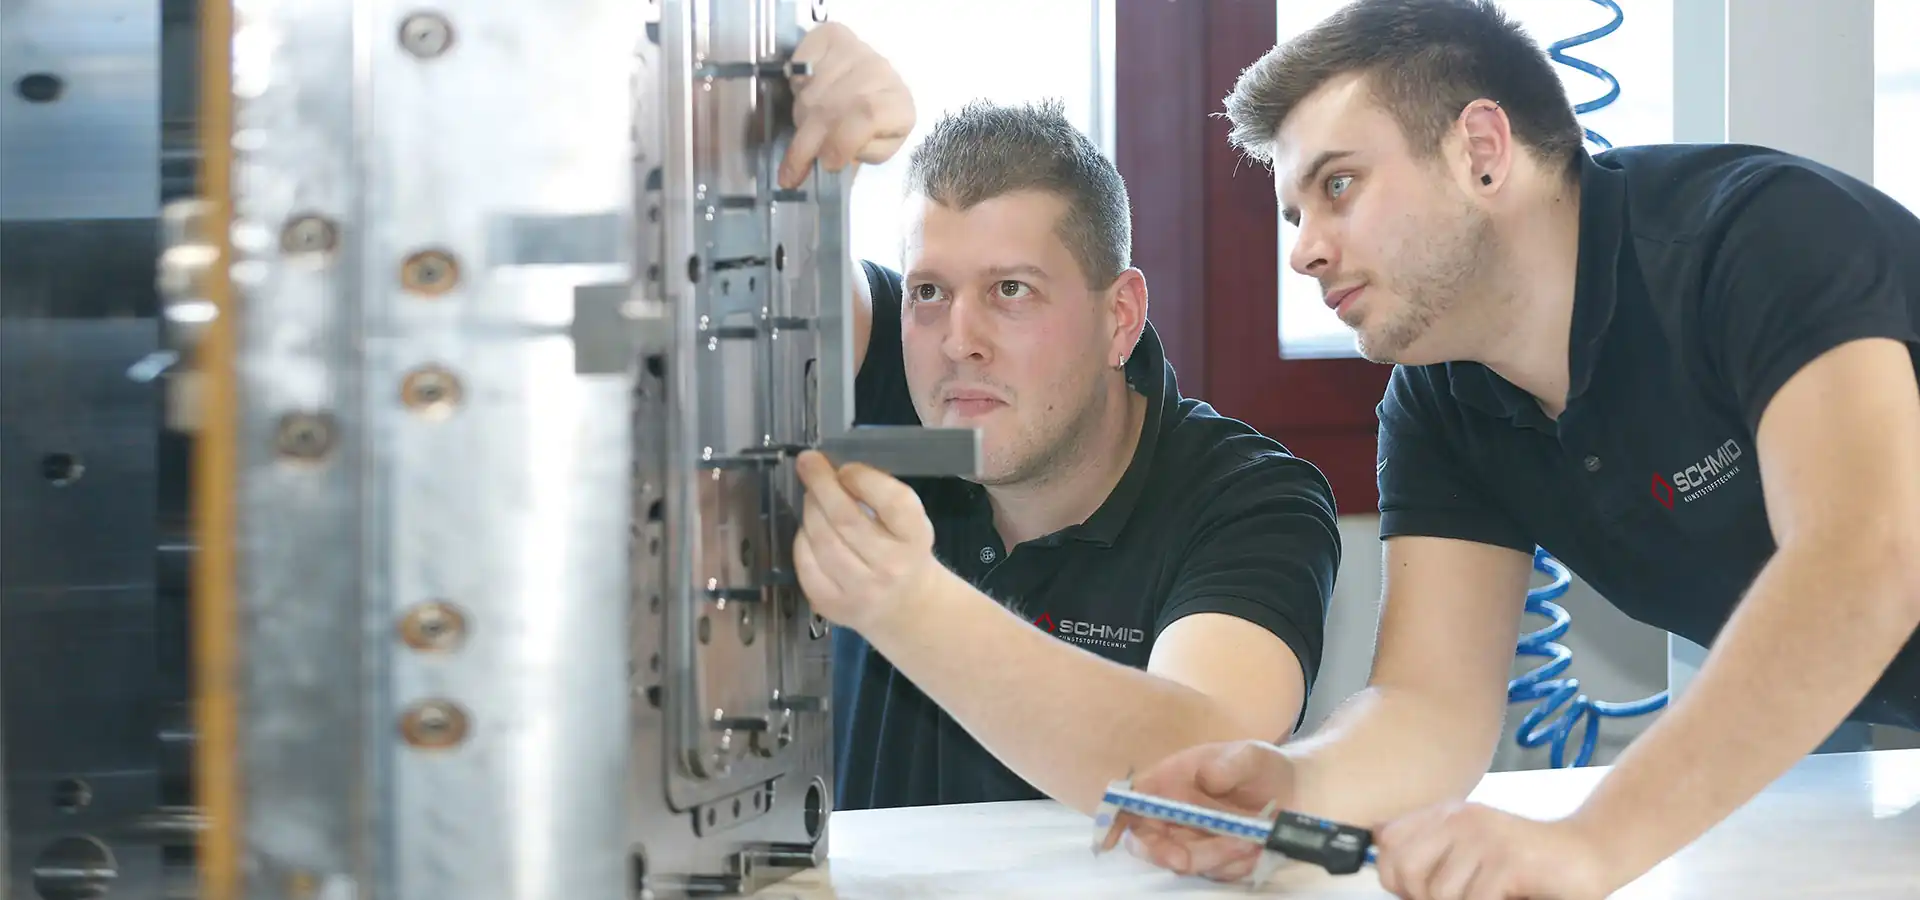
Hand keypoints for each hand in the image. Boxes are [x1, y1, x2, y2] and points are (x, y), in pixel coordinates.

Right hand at [778, 22, 913, 188]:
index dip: (842, 142)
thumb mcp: (872, 150)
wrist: (866, 91)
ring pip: (815, 88)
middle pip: (836, 104)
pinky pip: (802, 61)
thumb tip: (827, 158)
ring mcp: (857, 50)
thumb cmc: (869, 129)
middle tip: (793, 167)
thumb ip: (857, 155)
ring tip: (805, 127)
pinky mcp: (832, 36)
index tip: (825, 163)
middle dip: (810, 139)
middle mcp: (882, 71)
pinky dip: (796, 83)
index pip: (869, 116)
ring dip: (802, 115)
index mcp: (900, 105)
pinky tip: (804, 93)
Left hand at [792, 450, 939, 635]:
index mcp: (915, 538)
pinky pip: (806, 564)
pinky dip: (803, 540)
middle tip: (808, 463)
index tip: (846, 468)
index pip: (892, 502)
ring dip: (811, 510)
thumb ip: (879, 496)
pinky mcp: (833, 605)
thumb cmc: (904, 551)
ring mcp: (860, 590)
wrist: (906, 607)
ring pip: (821, 540)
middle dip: (822, 484)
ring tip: (812, 498)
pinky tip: (810, 532)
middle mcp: (891, 567)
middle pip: (846, 519)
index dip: (863, 478)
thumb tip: (831, 470)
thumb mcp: (908, 522)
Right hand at [1100, 740, 1299, 882]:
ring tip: (1249, 840)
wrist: (1296, 792)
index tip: (1108, 838)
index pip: (1131, 800)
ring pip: (1184, 861)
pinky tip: (1256, 847)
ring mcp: (1192, 839)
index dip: (1114, 818)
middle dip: (1162, 853)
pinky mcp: (1215, 859)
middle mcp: (1173, 814)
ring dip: (1214, 857)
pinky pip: (1215, 872)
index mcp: (1169, 782)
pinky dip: (1234, 864)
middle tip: (1183, 858)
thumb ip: (1229, 764)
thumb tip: (1205, 779)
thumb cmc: (1262, 767)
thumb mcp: (1251, 756)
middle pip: (1147, 841)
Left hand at [1375, 802, 1618, 899]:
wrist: (1587, 854)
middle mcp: (1459, 819)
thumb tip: (1392, 879)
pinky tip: (1507, 897)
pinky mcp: (1509, 861)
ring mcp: (1484, 838)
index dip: (1395, 878)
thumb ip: (1433, 855)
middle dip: (1422, 897)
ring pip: (1438, 892)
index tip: (1418, 892)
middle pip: (1404, 868)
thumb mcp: (1471, 851)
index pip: (1387, 843)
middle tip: (1459, 899)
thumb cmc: (1527, 863)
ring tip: (1488, 896)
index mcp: (1445, 815)